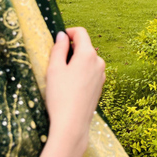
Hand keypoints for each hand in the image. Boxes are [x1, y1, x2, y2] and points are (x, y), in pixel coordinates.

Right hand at [45, 27, 105, 156]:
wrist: (72, 124)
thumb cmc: (60, 96)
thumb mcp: (54, 69)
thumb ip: (59, 48)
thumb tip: (62, 35)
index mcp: (88, 54)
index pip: (81, 32)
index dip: (68, 32)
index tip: (58, 39)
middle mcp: (99, 62)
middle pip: (85, 47)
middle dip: (71, 49)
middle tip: (55, 62)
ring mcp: (101, 75)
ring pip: (88, 60)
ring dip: (76, 62)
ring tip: (62, 77)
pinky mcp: (100, 86)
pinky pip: (90, 72)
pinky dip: (81, 73)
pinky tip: (70, 86)